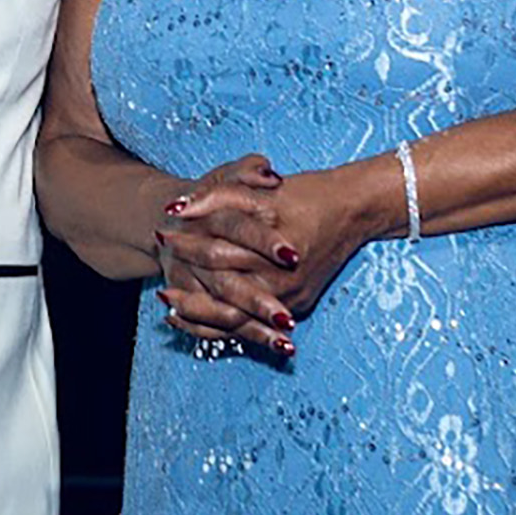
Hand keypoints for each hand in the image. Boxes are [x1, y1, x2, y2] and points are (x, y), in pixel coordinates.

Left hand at [155, 155, 384, 359]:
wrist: (353, 211)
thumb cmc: (305, 194)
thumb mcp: (259, 187)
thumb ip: (217, 195)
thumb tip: (177, 208)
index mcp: (273, 246)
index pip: (220, 254)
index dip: (188, 246)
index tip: (163, 238)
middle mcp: (285, 279)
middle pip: (226, 296)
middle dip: (191, 293)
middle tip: (162, 291)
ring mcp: (293, 298)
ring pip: (239, 321)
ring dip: (204, 318)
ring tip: (171, 312)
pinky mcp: (298, 308)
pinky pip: (257, 327)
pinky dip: (226, 327)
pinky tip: (202, 322)